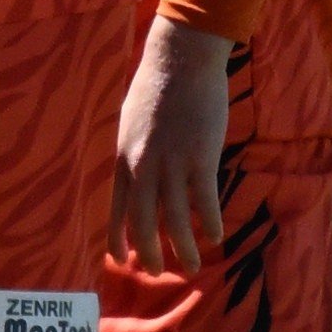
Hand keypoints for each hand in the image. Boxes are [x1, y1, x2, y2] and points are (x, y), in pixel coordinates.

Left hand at [113, 18, 233, 268]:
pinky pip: (205, 200)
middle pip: (142, 221)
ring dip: (182, 248)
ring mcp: (172, 162)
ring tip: (192, 268)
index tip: (119, 259)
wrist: (181, 58)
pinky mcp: (200, 156)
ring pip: (174, 218)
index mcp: (124, 157)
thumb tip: (135, 175)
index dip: (116, 237)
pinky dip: (210, 222)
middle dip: (148, 252)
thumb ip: (133, 152)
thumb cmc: (157, 86)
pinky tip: (216, 237)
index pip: (115, 208)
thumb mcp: (131, 121)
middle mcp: (143, 165)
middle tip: (156, 273)